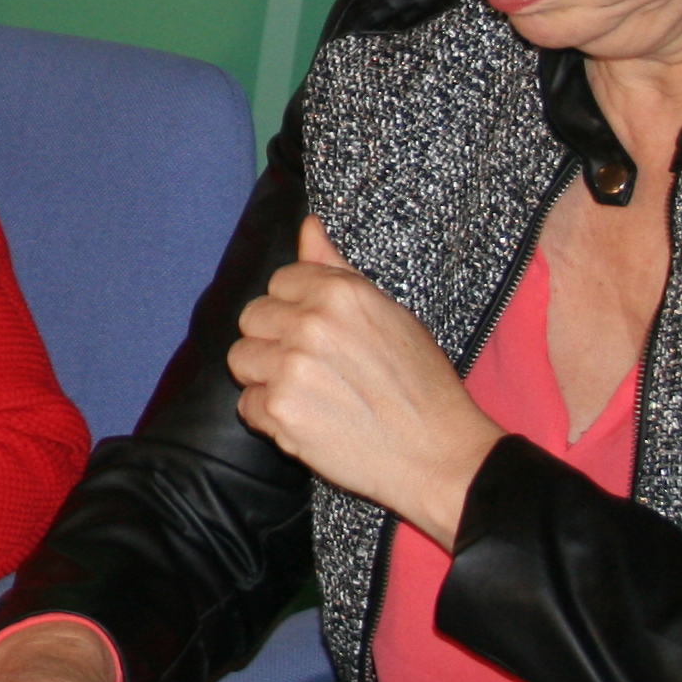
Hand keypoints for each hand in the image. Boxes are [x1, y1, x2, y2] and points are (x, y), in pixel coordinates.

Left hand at [229, 217, 504, 546]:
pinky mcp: (280, 412)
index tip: (320, 332)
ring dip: (265, 378)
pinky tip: (308, 420)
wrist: (441, 455)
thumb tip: (308, 226)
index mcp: (340, 292)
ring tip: (308, 393)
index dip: (296, 308)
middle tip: (313, 367)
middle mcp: (310, 324)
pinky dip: (270, 417)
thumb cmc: (422, 385)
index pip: (279, 281)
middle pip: (252, 318)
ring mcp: (290, 369)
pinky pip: (247, 405)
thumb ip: (337, 268)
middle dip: (275, 341)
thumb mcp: (390, 314)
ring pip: (241, 360)